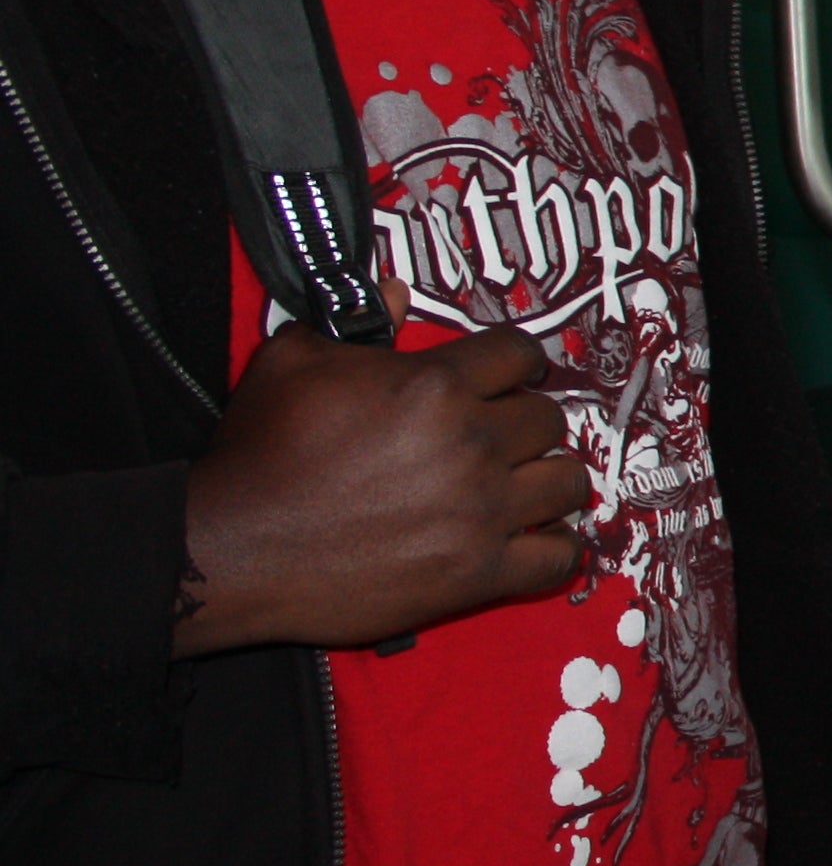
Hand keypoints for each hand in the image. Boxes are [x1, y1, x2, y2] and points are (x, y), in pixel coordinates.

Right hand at [177, 282, 590, 654]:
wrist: (230, 548)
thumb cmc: (257, 453)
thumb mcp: (290, 361)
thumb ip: (355, 323)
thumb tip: (396, 293)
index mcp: (433, 385)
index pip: (520, 353)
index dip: (517, 364)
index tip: (510, 378)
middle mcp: (469, 444)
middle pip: (549, 418)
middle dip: (527, 423)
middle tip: (504, 437)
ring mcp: (479, 511)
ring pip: (567, 483)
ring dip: (549, 481)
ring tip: (524, 485)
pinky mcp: (476, 572)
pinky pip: (558, 558)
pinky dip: (553, 548)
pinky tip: (532, 539)